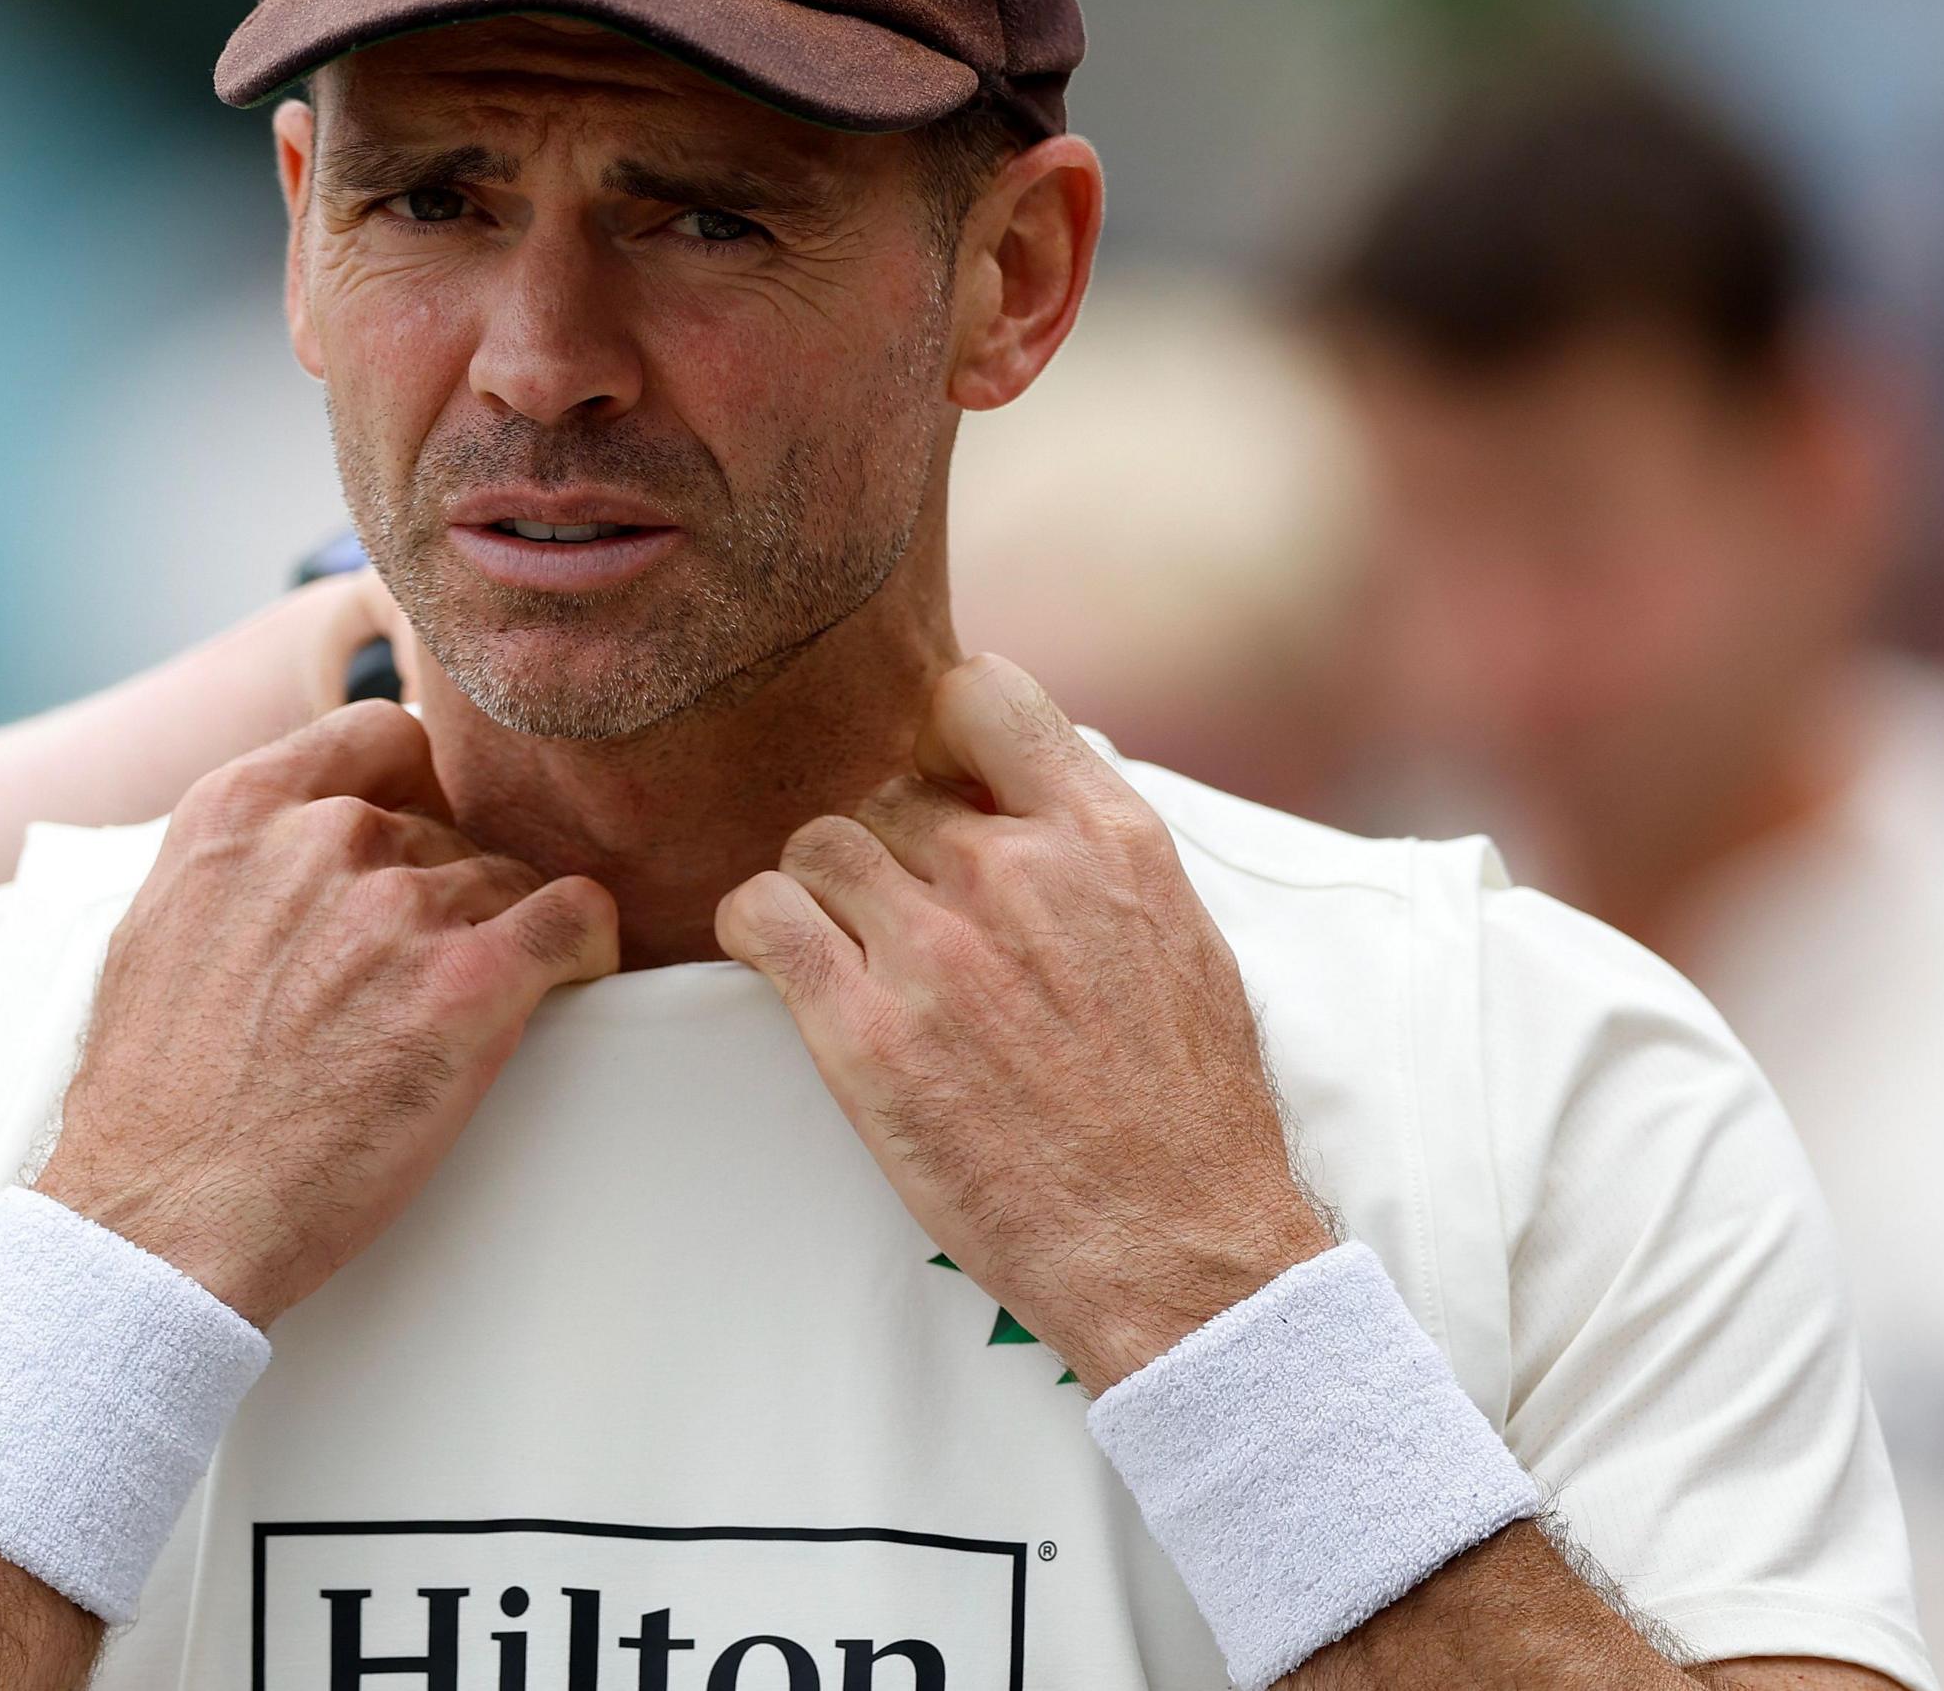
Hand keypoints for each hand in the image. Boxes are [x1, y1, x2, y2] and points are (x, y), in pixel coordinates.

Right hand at [35, 701, 616, 1324]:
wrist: (161, 1219)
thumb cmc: (157, 1103)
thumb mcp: (162, 926)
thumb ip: (242, 861)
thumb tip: (302, 842)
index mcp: (239, 812)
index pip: (382, 733)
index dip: (416, 789)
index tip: (423, 839)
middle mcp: (324, 836)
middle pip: (447, 827)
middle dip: (446, 895)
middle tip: (418, 982)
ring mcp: (400, 905)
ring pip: (508, 881)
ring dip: (500, 940)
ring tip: (457, 1020)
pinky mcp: (471, 982)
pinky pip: (577, 918)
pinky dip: (586, 947)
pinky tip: (570, 979)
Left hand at [716, 656, 1330, 1390]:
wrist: (1177, 1250)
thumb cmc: (1186, 1111)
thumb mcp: (1178, 936)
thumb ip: (1093, 849)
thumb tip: (1019, 790)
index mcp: (1106, 839)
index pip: (981, 694)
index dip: (943, 740)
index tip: (945, 795)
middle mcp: (1016, 874)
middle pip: (889, 791)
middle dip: (890, 851)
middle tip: (910, 929)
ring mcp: (936, 952)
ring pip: (819, 845)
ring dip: (824, 891)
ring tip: (856, 956)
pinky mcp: (865, 1035)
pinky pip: (762, 915)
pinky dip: (757, 925)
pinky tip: (780, 958)